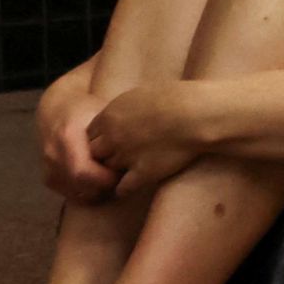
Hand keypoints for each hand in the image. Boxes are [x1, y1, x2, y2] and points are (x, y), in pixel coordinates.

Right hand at [38, 89, 120, 203]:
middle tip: (125, 177)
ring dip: (100, 191)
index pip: (83, 171)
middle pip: (82, 186)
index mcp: (66, 137)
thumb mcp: (102, 111)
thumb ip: (117, 129)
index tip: (126, 171)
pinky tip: (104, 181)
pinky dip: (90, 192)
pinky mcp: (49, 179)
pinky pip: (72, 195)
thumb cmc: (86, 109)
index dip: (106, 178)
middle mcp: (53, 155)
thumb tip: (145, 142)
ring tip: (115, 177)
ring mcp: (49, 169)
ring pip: (78, 194)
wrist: (56, 111)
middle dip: (107, 186)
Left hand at [86, 84, 202, 198]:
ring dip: (113, 172)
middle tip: (115, 157)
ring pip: (106, 171)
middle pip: (94, 154)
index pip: (89, 135)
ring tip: (122, 173)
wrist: (195, 115)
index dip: (100, 139)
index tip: (110, 141)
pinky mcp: (142, 174)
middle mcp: (112, 138)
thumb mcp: (139, 94)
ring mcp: (126, 158)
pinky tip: (131, 186)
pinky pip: (123, 188)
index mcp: (109, 117)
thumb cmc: (175, 98)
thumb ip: (122, 108)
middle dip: (103, 156)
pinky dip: (124, 189)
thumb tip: (120, 114)